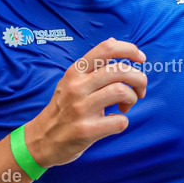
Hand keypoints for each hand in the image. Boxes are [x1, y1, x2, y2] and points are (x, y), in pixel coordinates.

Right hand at [25, 38, 148, 168]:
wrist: (42, 140)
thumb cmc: (63, 109)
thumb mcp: (71, 81)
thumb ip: (92, 66)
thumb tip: (115, 42)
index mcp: (75, 72)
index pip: (106, 49)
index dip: (130, 50)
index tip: (141, 59)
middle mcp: (76, 86)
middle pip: (120, 70)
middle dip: (139, 79)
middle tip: (139, 91)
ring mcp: (80, 108)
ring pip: (121, 91)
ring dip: (132, 99)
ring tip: (125, 106)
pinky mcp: (85, 131)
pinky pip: (119, 121)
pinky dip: (123, 121)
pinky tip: (114, 122)